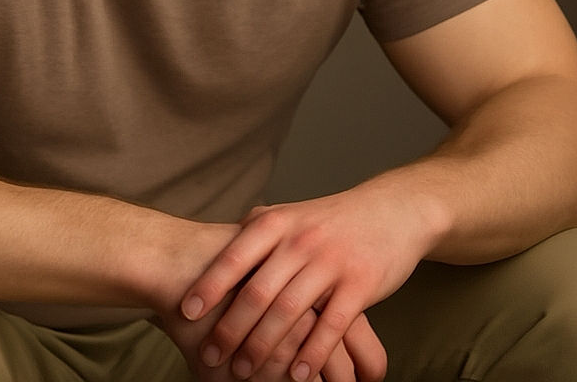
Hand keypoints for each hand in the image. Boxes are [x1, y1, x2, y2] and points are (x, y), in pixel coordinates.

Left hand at [180, 184, 436, 380]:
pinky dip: (311, 353)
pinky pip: (331, 324)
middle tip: (210, 355)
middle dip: (230, 328)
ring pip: (290, 311)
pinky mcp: (360, 284)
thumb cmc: (330, 220)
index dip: (210, 285)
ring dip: (264, 347)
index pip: (236, 256)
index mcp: (278, 222)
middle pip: (258, 291)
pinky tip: (296, 374)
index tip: (187, 312)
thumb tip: (215, 247)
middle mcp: (301, 240)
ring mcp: (331, 261)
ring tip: (243, 373)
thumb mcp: (291, 214)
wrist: (390, 211)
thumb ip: (257, 229)